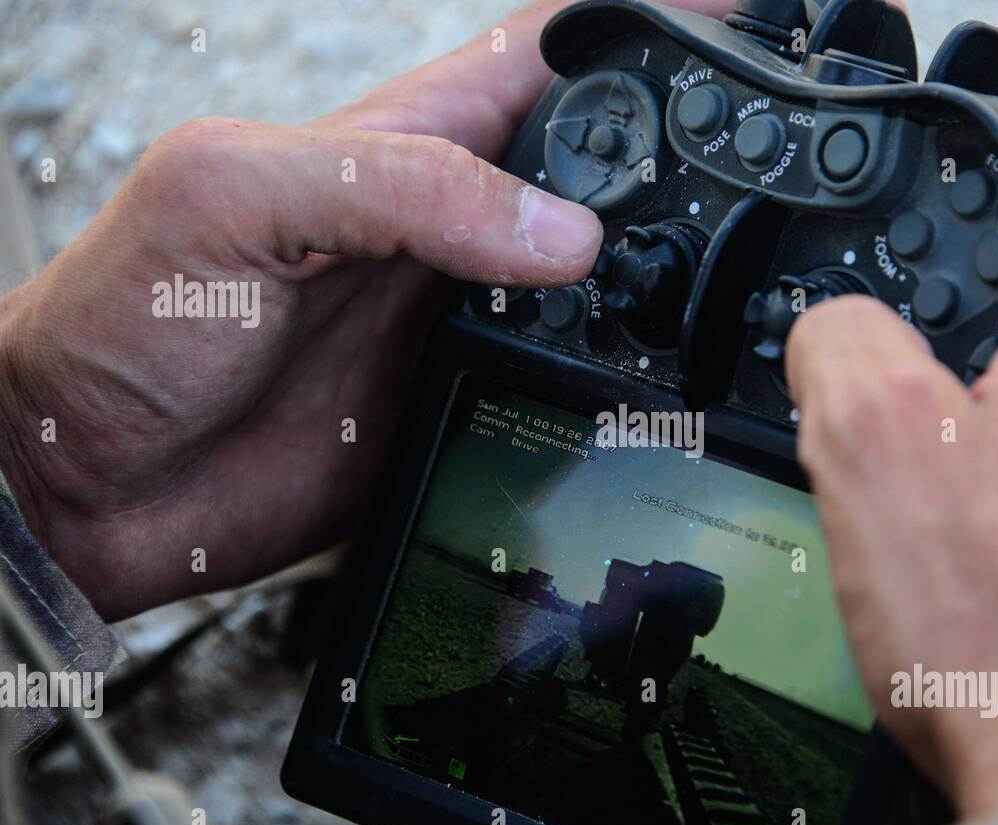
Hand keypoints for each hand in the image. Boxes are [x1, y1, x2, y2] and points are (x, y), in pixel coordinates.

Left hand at [0, 0, 731, 620]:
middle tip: (783, 179)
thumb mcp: (234, 198)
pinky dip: (636, 380)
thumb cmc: (123, 321)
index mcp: (409, 138)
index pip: (560, 53)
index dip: (659, 26)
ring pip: (616, 283)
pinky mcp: (475, 403)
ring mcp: (474, 318)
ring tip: (760, 285)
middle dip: (701, 159)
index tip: (750, 24)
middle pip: (614, 171)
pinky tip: (676, 387)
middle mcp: (459, 225)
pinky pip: (581, 382)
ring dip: (681, 280)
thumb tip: (564, 230)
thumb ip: (397, 187)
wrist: (91, 484)